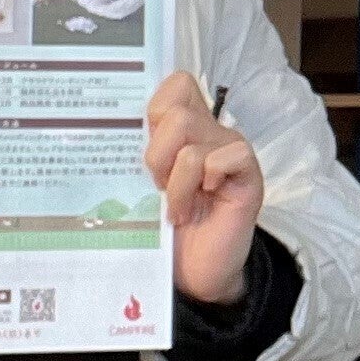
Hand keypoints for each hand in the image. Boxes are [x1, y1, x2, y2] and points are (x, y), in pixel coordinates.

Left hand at [145, 73, 262, 306]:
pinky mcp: (248, 173)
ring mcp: (230, 152)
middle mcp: (210, 133)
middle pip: (177, 110)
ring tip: (176, 208)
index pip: (176, 85)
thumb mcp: (142, 189)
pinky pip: (223, 157)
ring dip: (175, 181)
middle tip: (157, 187)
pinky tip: (200, 205)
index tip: (144, 148)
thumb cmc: (165, 233)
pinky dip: (201, 184)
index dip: (155, 107)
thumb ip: (138, 156)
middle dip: (156, 154)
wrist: (195, 275)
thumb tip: (111, 130)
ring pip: (192, 139)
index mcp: (184, 131)